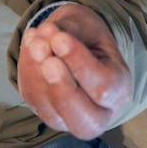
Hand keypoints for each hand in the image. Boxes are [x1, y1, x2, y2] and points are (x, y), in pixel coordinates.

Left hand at [16, 3, 131, 139]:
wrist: (78, 42)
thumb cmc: (88, 35)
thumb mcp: (88, 25)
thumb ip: (69, 31)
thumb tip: (44, 37)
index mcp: (119, 90)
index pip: (104, 87)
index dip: (79, 64)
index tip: (60, 39)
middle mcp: (100, 113)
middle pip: (83, 121)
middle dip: (60, 87)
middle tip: (45, 57)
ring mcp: (71, 119)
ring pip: (52, 112)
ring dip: (36, 74)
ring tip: (35, 40)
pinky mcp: (47, 113)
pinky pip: (33, 99)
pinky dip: (27, 71)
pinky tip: (30, 44)